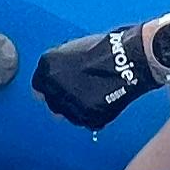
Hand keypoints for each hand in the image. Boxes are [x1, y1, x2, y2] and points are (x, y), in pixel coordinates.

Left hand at [29, 14, 169, 130]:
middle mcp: (54, 86)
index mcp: (47, 67)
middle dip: (64, 100)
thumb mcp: (73, 50)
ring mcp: (70, 103)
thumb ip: (59, 67)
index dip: (50, 89)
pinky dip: (94, 114)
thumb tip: (55, 80)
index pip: (38, 87)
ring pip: (69, 115)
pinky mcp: (88, 116)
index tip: (58, 90)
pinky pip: (86, 120)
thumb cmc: (105, 49)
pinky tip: (105, 99)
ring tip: (96, 94)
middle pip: (53, 103)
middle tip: (81, 92)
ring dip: (79, 109)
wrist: (130, 57)